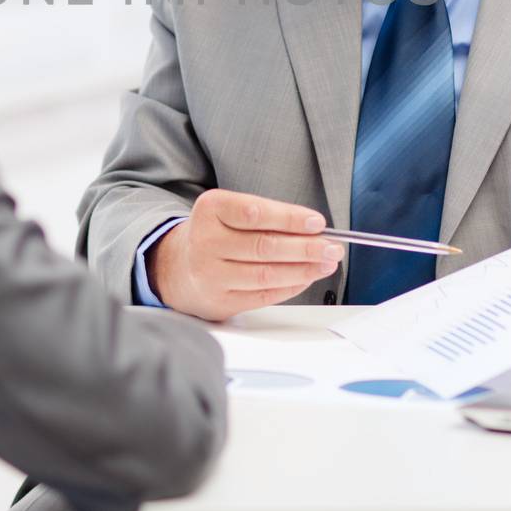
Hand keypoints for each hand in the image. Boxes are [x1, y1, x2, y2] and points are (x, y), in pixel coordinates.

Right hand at [150, 189, 342, 321]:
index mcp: (210, 210)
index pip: (255, 213)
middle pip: (265, 246)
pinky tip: (307, 278)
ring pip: (267, 274)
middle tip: (332, 247)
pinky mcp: (220, 301)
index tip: (318, 222)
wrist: (178, 267)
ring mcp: (211, 274)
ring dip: (304, 269)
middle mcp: (206, 241)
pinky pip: (264, 294)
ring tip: (326, 263)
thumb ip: (267, 217)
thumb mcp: (230, 212)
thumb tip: (314, 229)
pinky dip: (291, 286)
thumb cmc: (215, 234)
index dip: (290, 218)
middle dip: (306, 248)